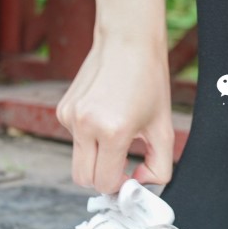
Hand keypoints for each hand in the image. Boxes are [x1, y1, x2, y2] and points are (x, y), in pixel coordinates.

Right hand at [56, 34, 173, 194]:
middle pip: (83, 179)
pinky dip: (88, 137)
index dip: (119, 186)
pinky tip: (104, 115)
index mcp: (111, 131)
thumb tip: (139, 184)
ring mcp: (69, 116)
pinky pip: (74, 138)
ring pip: (78, 159)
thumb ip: (159, 166)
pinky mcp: (63, 109)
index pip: (104, 182)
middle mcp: (85, 125)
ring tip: (117, 132)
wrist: (127, 41)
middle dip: (102, 179)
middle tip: (121, 168)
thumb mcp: (164, 128)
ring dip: (96, 157)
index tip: (130, 179)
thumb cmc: (149, 81)